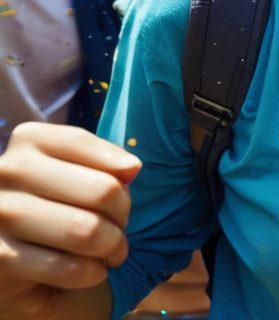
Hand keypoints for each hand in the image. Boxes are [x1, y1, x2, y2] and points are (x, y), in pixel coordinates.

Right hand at [0, 123, 139, 311]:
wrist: (15, 270)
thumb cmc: (58, 209)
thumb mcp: (80, 174)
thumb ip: (106, 163)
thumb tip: (131, 168)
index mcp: (28, 140)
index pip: (88, 145)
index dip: (119, 170)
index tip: (126, 187)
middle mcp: (5, 172)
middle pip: (101, 189)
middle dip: (123, 214)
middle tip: (121, 227)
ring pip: (87, 230)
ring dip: (112, 246)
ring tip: (113, 251)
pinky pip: (68, 268)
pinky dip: (92, 273)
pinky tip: (92, 271)